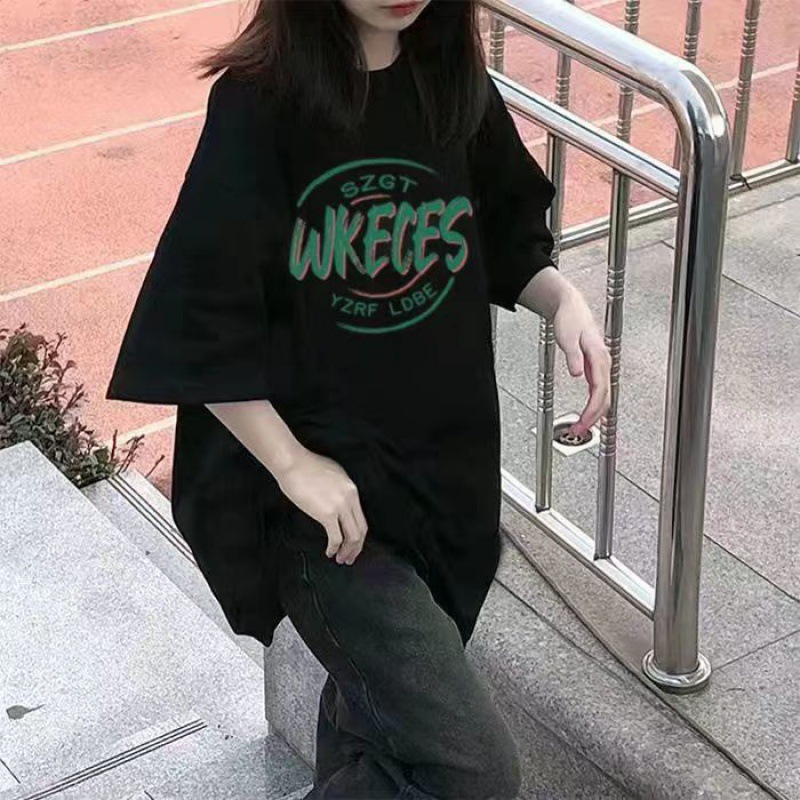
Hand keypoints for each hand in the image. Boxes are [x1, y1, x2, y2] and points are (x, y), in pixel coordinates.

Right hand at [274, 447, 368, 564]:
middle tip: (350, 557)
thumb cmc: (305, 467)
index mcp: (352, 489)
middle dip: (356, 547)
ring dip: (347, 550)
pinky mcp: (327, 513)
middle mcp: (350, 498)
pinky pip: (336, 537)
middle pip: (360, 530)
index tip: (354, 544)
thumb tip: (338, 505)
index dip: (359, 535)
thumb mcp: (332, 475)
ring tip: (341, 558)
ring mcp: (340, 506)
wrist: (292, 463)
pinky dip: (334, 548)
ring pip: (352, 536)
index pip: (361, 518)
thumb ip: (340, 490)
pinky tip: (329, 552)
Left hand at [552, 292, 611, 436]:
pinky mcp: (595, 367)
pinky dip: (593, 405)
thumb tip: (578, 373)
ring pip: (603, 396)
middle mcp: (603, 363)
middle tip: (578, 430)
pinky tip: (587, 414)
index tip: (584, 421)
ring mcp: (600, 366)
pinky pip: (598, 391)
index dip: (593, 409)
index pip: (600, 389)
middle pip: (604, 397)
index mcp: (599, 357)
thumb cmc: (570, 320)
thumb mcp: (568, 337)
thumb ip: (573, 356)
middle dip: (593, 417)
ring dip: (593, 413)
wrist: (571, 307)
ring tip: (580, 427)